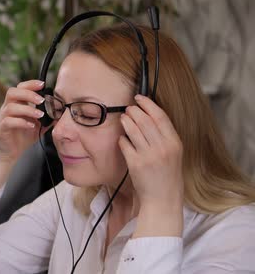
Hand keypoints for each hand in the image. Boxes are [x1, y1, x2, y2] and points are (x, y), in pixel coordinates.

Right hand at [0, 80, 48, 189]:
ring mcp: (2, 118)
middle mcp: (6, 109)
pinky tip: (31, 126)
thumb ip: (46, 118)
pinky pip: (9, 121)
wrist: (10, 154)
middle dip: (28, 94)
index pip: (19, 88)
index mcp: (15, 104)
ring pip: (11, 107)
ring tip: (39, 115)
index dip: (30, 84)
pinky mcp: (1, 129)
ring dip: (27, 109)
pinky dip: (21, 122)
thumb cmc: (22, 138)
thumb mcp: (37, 126)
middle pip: (12, 92)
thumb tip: (60, 113)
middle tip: (41, 100)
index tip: (42, 85)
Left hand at [119, 95, 183, 236]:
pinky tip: (122, 139)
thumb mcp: (173, 153)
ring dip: (126, 121)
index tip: (140, 98)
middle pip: (145, 120)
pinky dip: (122, 139)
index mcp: (175, 143)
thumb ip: (164, 136)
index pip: (160, 116)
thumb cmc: (167, 175)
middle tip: (128, 108)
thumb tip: (148, 116)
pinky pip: (124, 144)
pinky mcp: (135, 164)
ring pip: (133, 130)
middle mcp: (163, 148)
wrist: (163, 199)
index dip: (148, 104)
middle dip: (134, 111)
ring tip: (123, 118)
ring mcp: (148, 155)